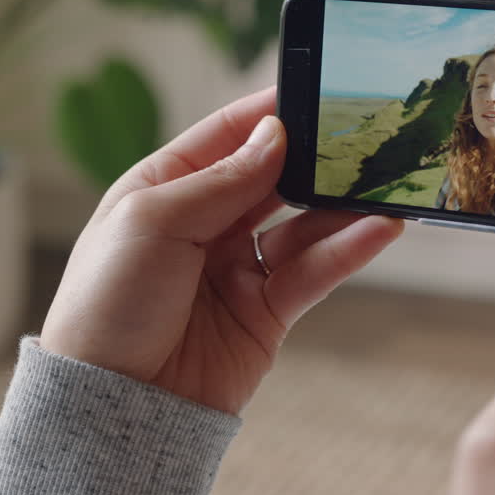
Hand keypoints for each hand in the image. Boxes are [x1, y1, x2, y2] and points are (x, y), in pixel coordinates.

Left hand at [41, 88, 402, 413]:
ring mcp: (235, 269)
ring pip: (301, 225)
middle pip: (271, 177)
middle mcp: (203, 225)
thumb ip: (220, 181)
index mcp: (163, 191)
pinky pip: (313, 273)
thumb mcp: (153, 223)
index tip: (318, 89)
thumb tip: (274, 136)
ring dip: (342, 204)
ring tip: (387, 180)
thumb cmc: (108, 306)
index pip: (225, 136)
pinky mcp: (264, 314)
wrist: (113, 405)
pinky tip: (379, 227)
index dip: (269, 112)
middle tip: (364, 132)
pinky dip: (347, 249)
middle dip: (314, 156)